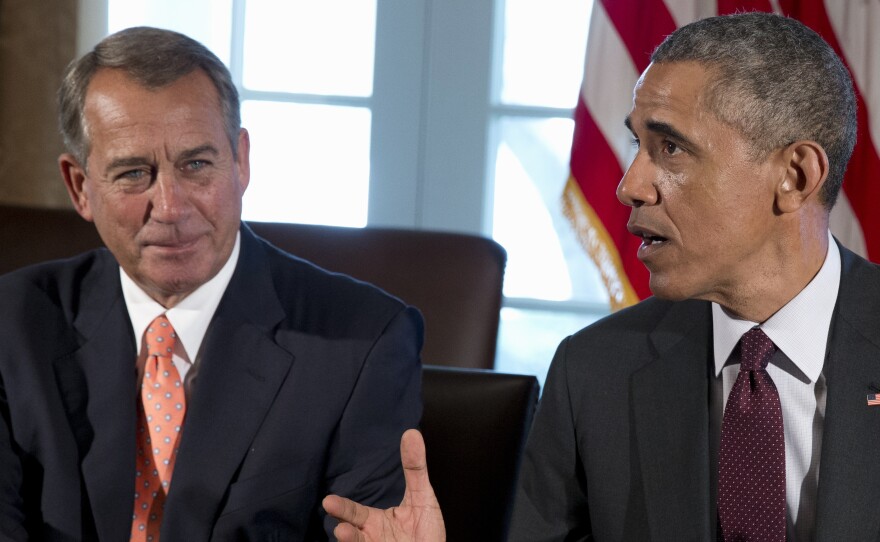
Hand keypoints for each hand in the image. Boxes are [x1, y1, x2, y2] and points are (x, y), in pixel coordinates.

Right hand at [323, 429, 445, 541]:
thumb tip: (411, 434)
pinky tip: (355, 537)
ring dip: (349, 539)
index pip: (355, 512)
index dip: (342, 507)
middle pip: (351, 528)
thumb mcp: (422, 496)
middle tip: (328, 507)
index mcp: (375, 520)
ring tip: (342, 532)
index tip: (328, 499)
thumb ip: (415, 468)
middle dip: (340, 521)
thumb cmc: (426, 529)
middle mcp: (371, 536)